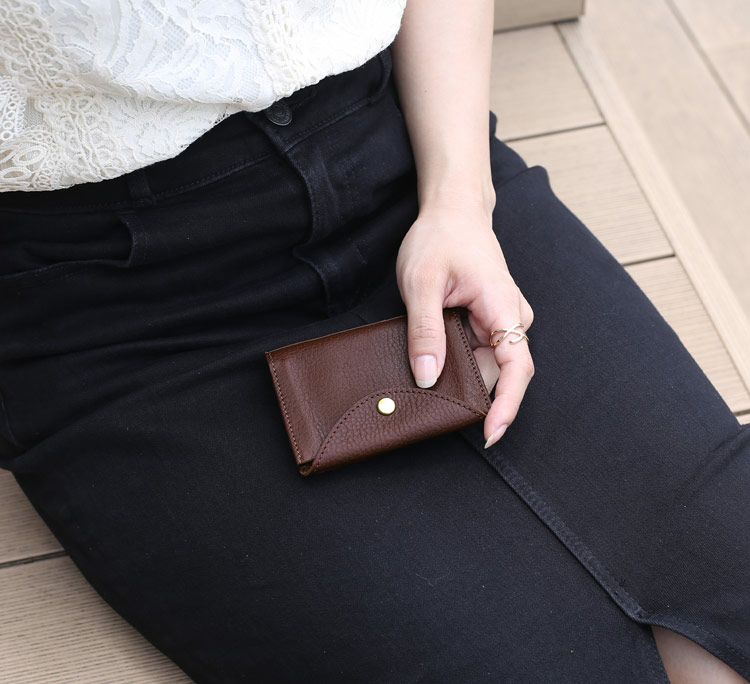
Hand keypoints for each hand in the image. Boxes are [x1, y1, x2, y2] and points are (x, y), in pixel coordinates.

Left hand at [395, 199, 533, 448]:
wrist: (452, 212)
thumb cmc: (440, 239)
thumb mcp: (422, 284)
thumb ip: (425, 331)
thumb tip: (427, 377)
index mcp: (503, 308)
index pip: (517, 368)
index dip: (506, 405)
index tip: (490, 433)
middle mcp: (511, 318)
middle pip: (497, 372)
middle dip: (470, 394)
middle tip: (430, 406)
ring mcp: (501, 321)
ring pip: (486, 365)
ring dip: (460, 377)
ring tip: (425, 377)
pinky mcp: (488, 321)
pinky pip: (477, 352)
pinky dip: (456, 363)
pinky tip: (433, 364)